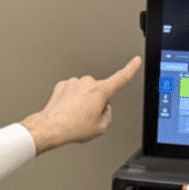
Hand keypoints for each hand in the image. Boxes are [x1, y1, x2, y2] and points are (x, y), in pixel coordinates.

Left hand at [20, 56, 141, 153]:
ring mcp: (74, 82)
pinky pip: (73, 92)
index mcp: (101, 92)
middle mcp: (88, 83)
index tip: (136, 61)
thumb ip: (108, 115)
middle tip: (87, 117)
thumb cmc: (74, 127)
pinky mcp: (63, 84)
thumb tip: (104, 109)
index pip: (121, 78)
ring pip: (85, 91)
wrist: (52, 126)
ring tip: (75, 115)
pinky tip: (68, 110)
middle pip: (99, 91)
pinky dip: (71, 100)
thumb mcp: (101, 128)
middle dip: (96, 102)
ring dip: (83, 101)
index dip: (131, 69)